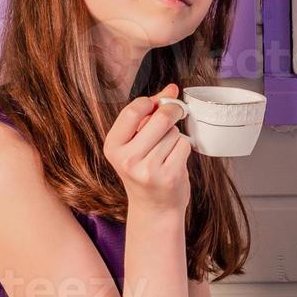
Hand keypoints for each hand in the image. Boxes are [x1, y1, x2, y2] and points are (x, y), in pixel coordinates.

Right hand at [103, 82, 191, 212]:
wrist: (155, 209)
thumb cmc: (146, 170)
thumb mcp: (138, 141)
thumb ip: (151, 113)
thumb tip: (171, 88)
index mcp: (113, 146)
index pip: (134, 109)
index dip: (152, 102)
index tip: (157, 106)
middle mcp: (127, 158)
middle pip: (160, 118)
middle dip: (172, 113)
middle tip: (174, 118)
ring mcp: (147, 169)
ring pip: (174, 132)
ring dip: (176, 137)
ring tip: (167, 153)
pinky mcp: (168, 176)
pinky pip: (184, 146)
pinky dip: (183, 150)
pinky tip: (174, 161)